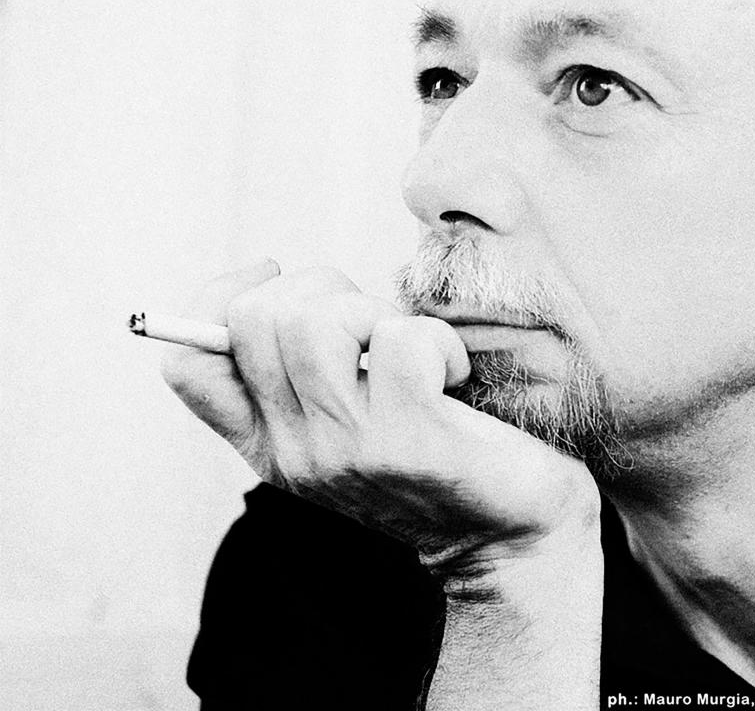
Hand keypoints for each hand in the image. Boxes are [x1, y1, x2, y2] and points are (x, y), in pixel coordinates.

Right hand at [162, 260, 601, 591]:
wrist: (504, 536)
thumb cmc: (429, 454)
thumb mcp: (345, 421)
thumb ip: (302, 370)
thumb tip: (271, 282)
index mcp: (269, 441)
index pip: (189, 368)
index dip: (212, 301)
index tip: (269, 279)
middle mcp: (295, 450)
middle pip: (254, 321)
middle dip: (317, 289)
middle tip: (366, 321)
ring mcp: (346, 448)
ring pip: (314, 324)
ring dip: (370, 310)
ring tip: (406, 347)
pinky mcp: (409, 441)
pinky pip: (400, 344)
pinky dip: (435, 341)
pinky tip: (452, 375)